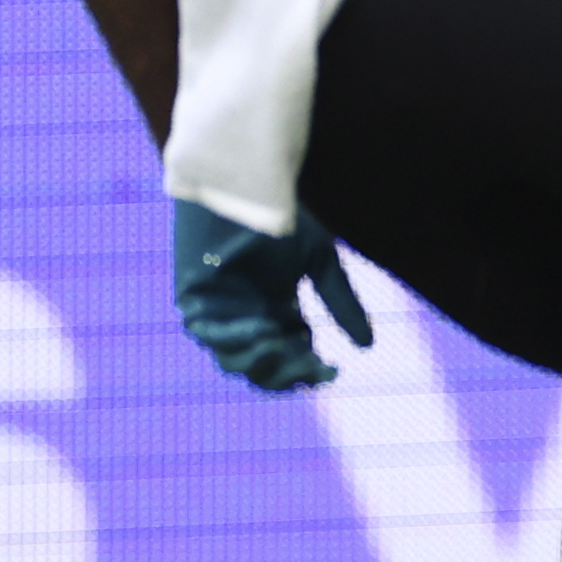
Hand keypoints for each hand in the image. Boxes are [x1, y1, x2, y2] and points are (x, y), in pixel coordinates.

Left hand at [175, 201, 372, 393]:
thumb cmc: (283, 220)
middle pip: (263, 368)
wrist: (246, 188)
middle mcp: (247, 318)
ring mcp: (219, 313)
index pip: (291, 356)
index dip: (310, 370)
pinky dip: (237, 337)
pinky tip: (264, 329)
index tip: (332, 370)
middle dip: (287, 374)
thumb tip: (368, 347)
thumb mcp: (322, 263)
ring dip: (260, 362)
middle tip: (308, 366)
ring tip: (282, 345)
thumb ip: (342, 304)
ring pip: (234, 360)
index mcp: (276, 310)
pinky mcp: (194, 302)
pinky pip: (210, 334)